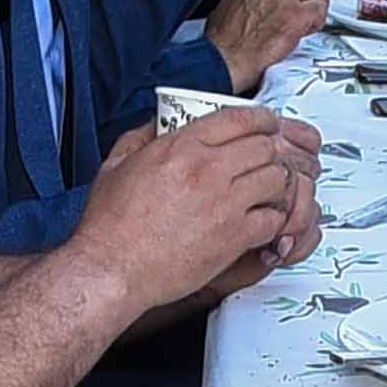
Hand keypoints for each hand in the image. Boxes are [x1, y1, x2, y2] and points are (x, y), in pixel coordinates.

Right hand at [79, 110, 318, 310]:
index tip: (267, 124)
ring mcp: (224, 203)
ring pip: (276, 179)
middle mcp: (208, 170)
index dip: (261, 119)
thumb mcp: (117, 164)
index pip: (238, 119)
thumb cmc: (110, 225)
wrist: (113, 268)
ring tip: (269, 191)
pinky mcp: (234, 237)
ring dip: (276, 184)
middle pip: (265, 147)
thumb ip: (141, 137)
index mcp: (181, 147)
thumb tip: (157, 123)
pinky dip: (275, 219)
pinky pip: (274, 218)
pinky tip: (264, 222)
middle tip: (271, 158)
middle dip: (272, 150)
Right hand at [197, 0, 335, 86]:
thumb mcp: (231, 5)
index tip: (292, 3)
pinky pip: (320, 9)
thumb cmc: (223, 43)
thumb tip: (267, 1)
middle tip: (307, 11)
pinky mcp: (296, 15)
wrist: (224, 61)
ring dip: (317, 4)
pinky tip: (306, 31)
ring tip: (308, 21)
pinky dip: (318, 21)